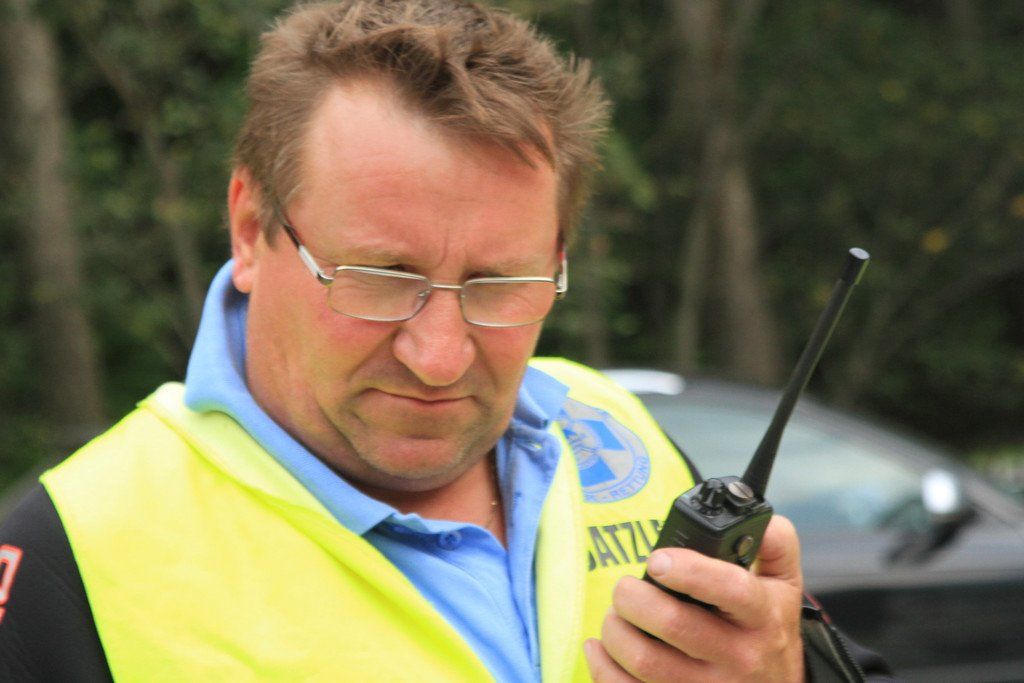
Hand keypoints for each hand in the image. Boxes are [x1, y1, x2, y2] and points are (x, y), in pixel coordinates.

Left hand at [584, 515, 804, 681]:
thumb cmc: (769, 630)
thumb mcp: (785, 585)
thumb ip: (774, 542)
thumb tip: (756, 518)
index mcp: (763, 616)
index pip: (730, 590)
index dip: (689, 571)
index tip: (656, 560)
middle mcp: (739, 656)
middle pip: (674, 624)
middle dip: (633, 597)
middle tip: (625, 588)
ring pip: (645, 660)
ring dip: (615, 631)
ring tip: (617, 616)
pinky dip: (603, 667)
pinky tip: (602, 649)